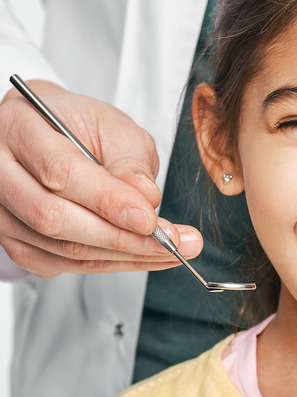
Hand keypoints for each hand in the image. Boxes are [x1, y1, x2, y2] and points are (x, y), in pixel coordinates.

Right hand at [0, 81, 202, 277]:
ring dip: (123, 256)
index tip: (151, 219)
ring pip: (60, 248)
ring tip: (171, 251)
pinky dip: (109, 264)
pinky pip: (61, 263)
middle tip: (172, 242)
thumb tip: (146, 200)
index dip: (108, 201)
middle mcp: (0, 171)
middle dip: (121, 237)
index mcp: (20, 128)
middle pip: (54, 217)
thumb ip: (130, 162)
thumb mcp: (114, 127)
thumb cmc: (80, 126)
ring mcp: (2, 211)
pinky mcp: (14, 240)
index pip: (60, 172)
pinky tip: (143, 255)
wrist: (52, 136)